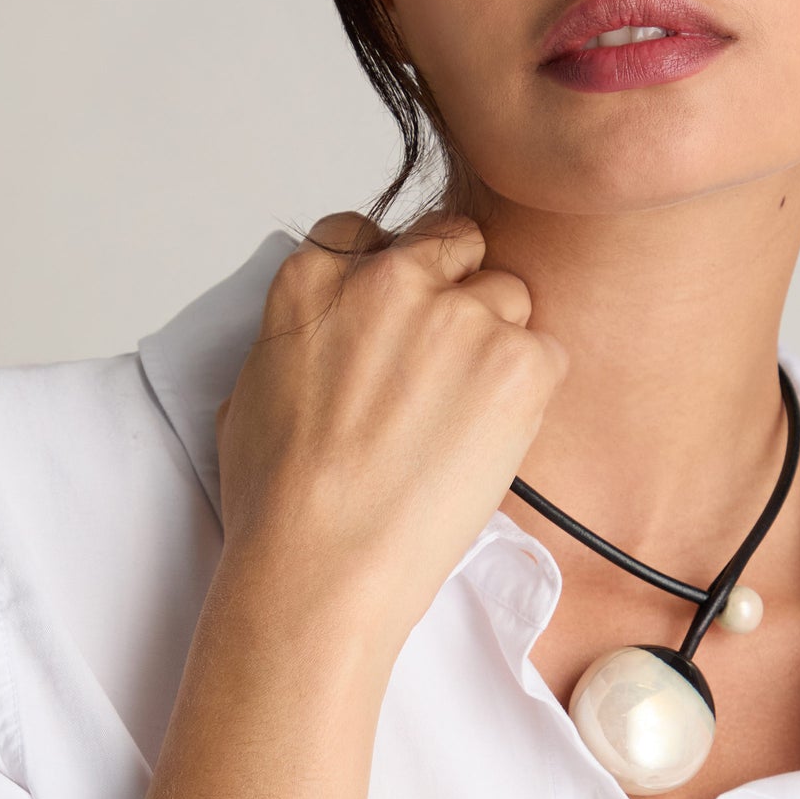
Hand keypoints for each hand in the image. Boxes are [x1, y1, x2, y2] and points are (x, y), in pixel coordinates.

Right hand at [213, 211, 567, 659]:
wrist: (324, 564)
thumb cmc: (281, 500)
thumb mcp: (252, 389)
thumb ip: (302, 336)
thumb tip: (327, 339)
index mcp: (316, 279)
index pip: (372, 234)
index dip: (394, 275)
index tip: (398, 317)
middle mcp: (390, 280)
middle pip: (451, 245)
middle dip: (453, 290)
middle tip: (446, 363)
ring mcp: (458, 317)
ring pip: (505, 294)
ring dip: (495, 343)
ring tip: (463, 416)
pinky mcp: (516, 361)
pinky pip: (547, 352)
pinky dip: (530, 391)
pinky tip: (490, 439)